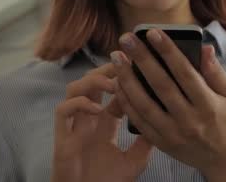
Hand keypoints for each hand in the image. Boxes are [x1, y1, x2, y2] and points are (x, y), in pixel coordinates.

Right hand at [51, 64, 152, 181]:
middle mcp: (88, 119)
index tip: (138, 67)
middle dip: (106, 70)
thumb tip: (162, 122)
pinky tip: (97, 110)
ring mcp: (74, 125)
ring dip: (92, 81)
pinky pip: (63, 110)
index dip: (123, 77)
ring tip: (112, 85)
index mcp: (104, 122)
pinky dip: (79, 104)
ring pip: (74, 88)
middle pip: (91, 81)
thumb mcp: (134, 161)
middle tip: (124, 65)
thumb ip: (145, 141)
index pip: (112, 90)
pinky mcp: (63, 136)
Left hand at [112, 29, 225, 177]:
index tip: (153, 33)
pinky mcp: (161, 143)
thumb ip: (215, 72)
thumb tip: (205, 48)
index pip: (186, 73)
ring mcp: (173, 134)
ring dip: (127, 79)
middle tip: (126, 39)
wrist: (223, 158)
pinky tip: (117, 83)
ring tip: (116, 57)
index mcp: (208, 105)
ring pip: (144, 104)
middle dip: (142, 59)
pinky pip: (138, 120)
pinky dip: (126, 101)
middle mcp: (189, 120)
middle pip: (161, 85)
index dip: (168, 52)